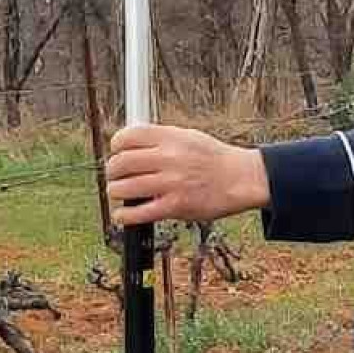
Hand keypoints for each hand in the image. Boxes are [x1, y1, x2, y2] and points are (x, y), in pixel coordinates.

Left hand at [105, 125, 270, 225]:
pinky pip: (138, 213)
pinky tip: (122, 214)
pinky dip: (123, 216)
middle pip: (120, 162)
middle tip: (115, 176)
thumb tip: (130, 144)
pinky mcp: (175, 206)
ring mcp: (171, 183)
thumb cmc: (214, 159)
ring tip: (118, 193)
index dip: (115, 145)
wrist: (241, 179)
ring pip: (123, 188)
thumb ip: (160, 139)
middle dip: (112, 171)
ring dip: (115, 192)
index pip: (127, 137)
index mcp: (171, 137)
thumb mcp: (188, 137)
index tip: (115, 152)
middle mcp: (168, 158)